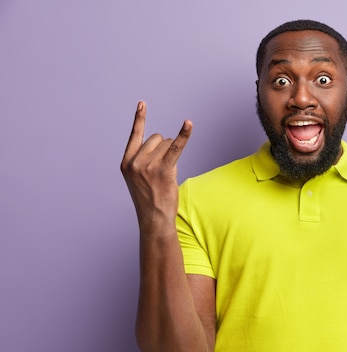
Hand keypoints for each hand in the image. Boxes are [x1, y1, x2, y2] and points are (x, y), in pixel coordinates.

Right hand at [121, 101, 191, 227]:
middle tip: (161, 171)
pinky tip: (188, 124)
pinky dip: (184, 134)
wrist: (154, 219)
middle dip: (164, 150)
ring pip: (167, 143)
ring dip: (172, 155)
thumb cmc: (149, 199)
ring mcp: (148, 166)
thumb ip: (142, 159)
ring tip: (166, 175)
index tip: (142, 103)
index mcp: (126, 162)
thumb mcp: (138, 178)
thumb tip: (162, 140)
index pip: (135, 135)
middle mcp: (135, 162)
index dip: (139, 119)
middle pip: (157, 138)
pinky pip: (176, 147)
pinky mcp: (164, 170)